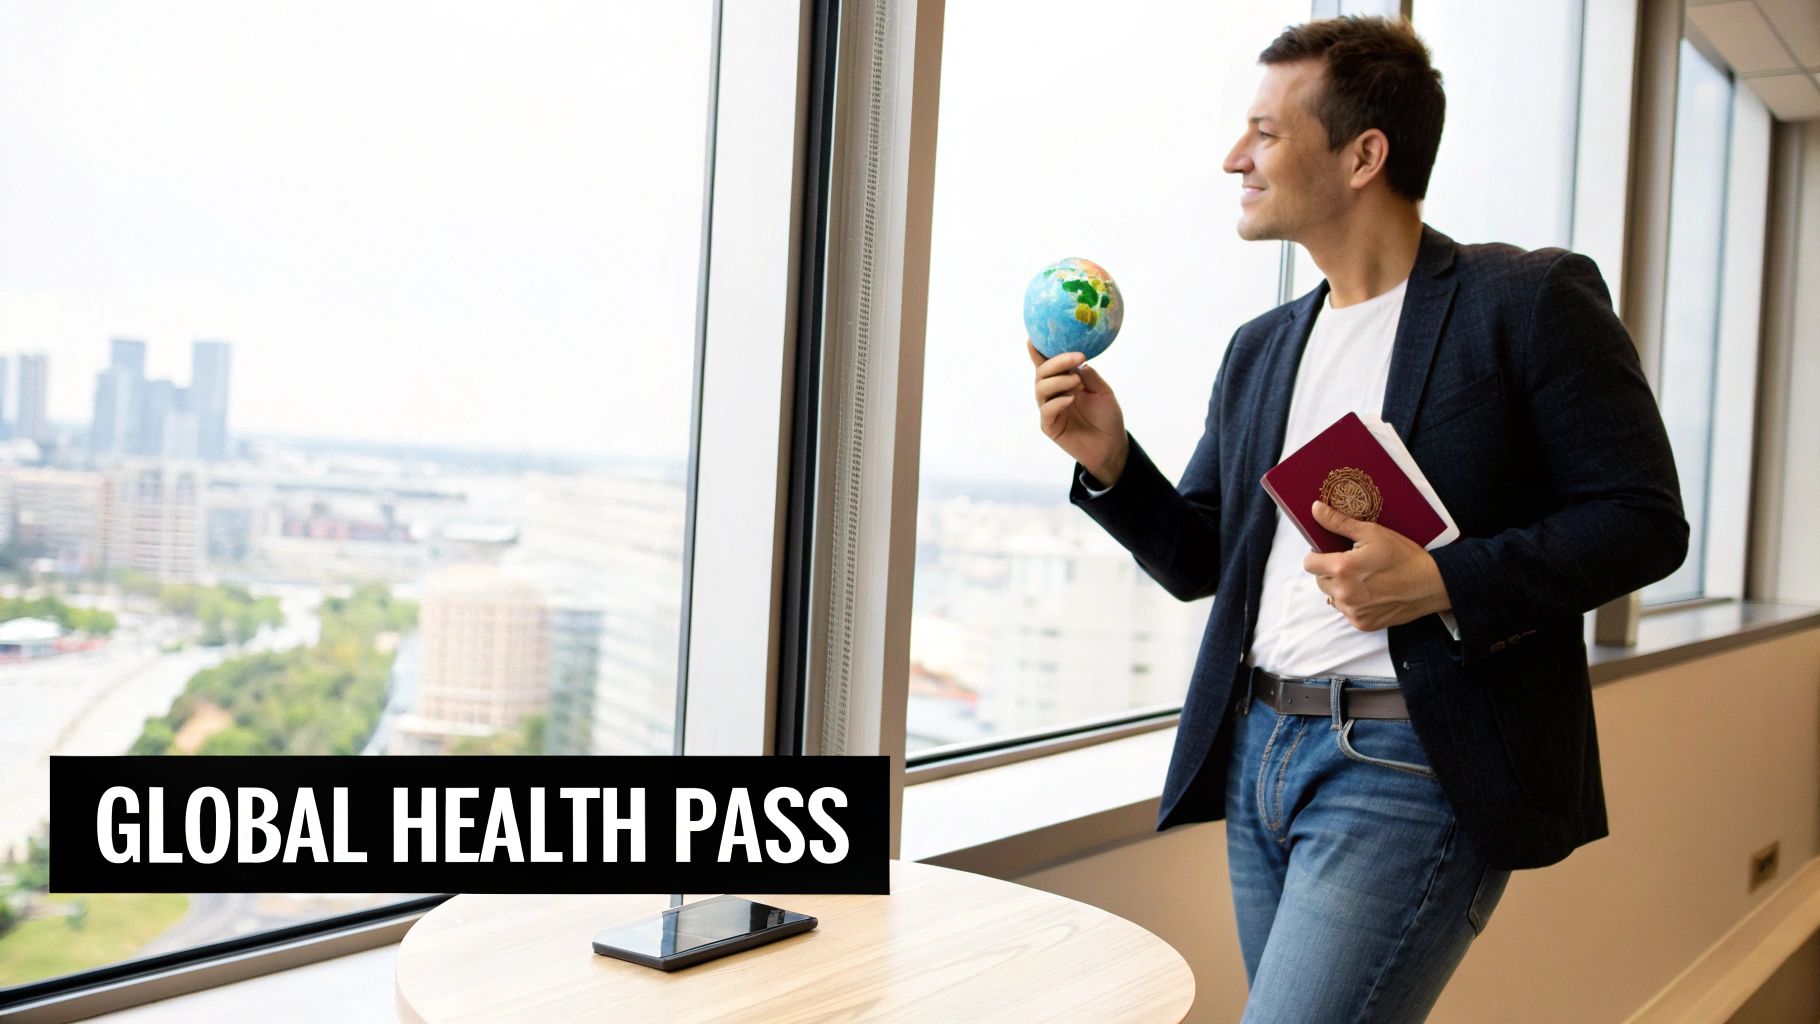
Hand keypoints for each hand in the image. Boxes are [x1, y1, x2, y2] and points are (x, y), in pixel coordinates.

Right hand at [1028, 339, 1127, 484]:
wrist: (1112, 445)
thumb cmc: (1107, 417)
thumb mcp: (1103, 392)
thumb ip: (1090, 376)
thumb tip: (1079, 363)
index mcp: (1063, 382)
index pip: (1047, 364)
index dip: (1038, 351)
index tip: (1034, 337)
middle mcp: (1053, 394)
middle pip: (1042, 373)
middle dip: (1056, 362)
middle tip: (1076, 357)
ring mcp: (1050, 410)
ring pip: (1041, 390)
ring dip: (1058, 381)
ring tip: (1077, 381)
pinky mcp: (1051, 427)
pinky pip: (1047, 411)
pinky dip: (1057, 402)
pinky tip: (1070, 399)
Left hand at [1303, 500, 1452, 631]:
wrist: (1430, 584)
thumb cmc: (1403, 556)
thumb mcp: (1372, 532)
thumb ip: (1339, 523)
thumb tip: (1315, 509)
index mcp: (1342, 569)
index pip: (1309, 564)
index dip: (1318, 555)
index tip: (1331, 552)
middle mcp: (1344, 593)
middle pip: (1320, 580)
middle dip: (1330, 571)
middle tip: (1353, 564)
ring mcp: (1352, 611)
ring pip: (1332, 597)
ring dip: (1341, 588)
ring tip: (1364, 579)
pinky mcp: (1362, 623)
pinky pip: (1347, 611)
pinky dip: (1354, 603)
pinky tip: (1371, 593)